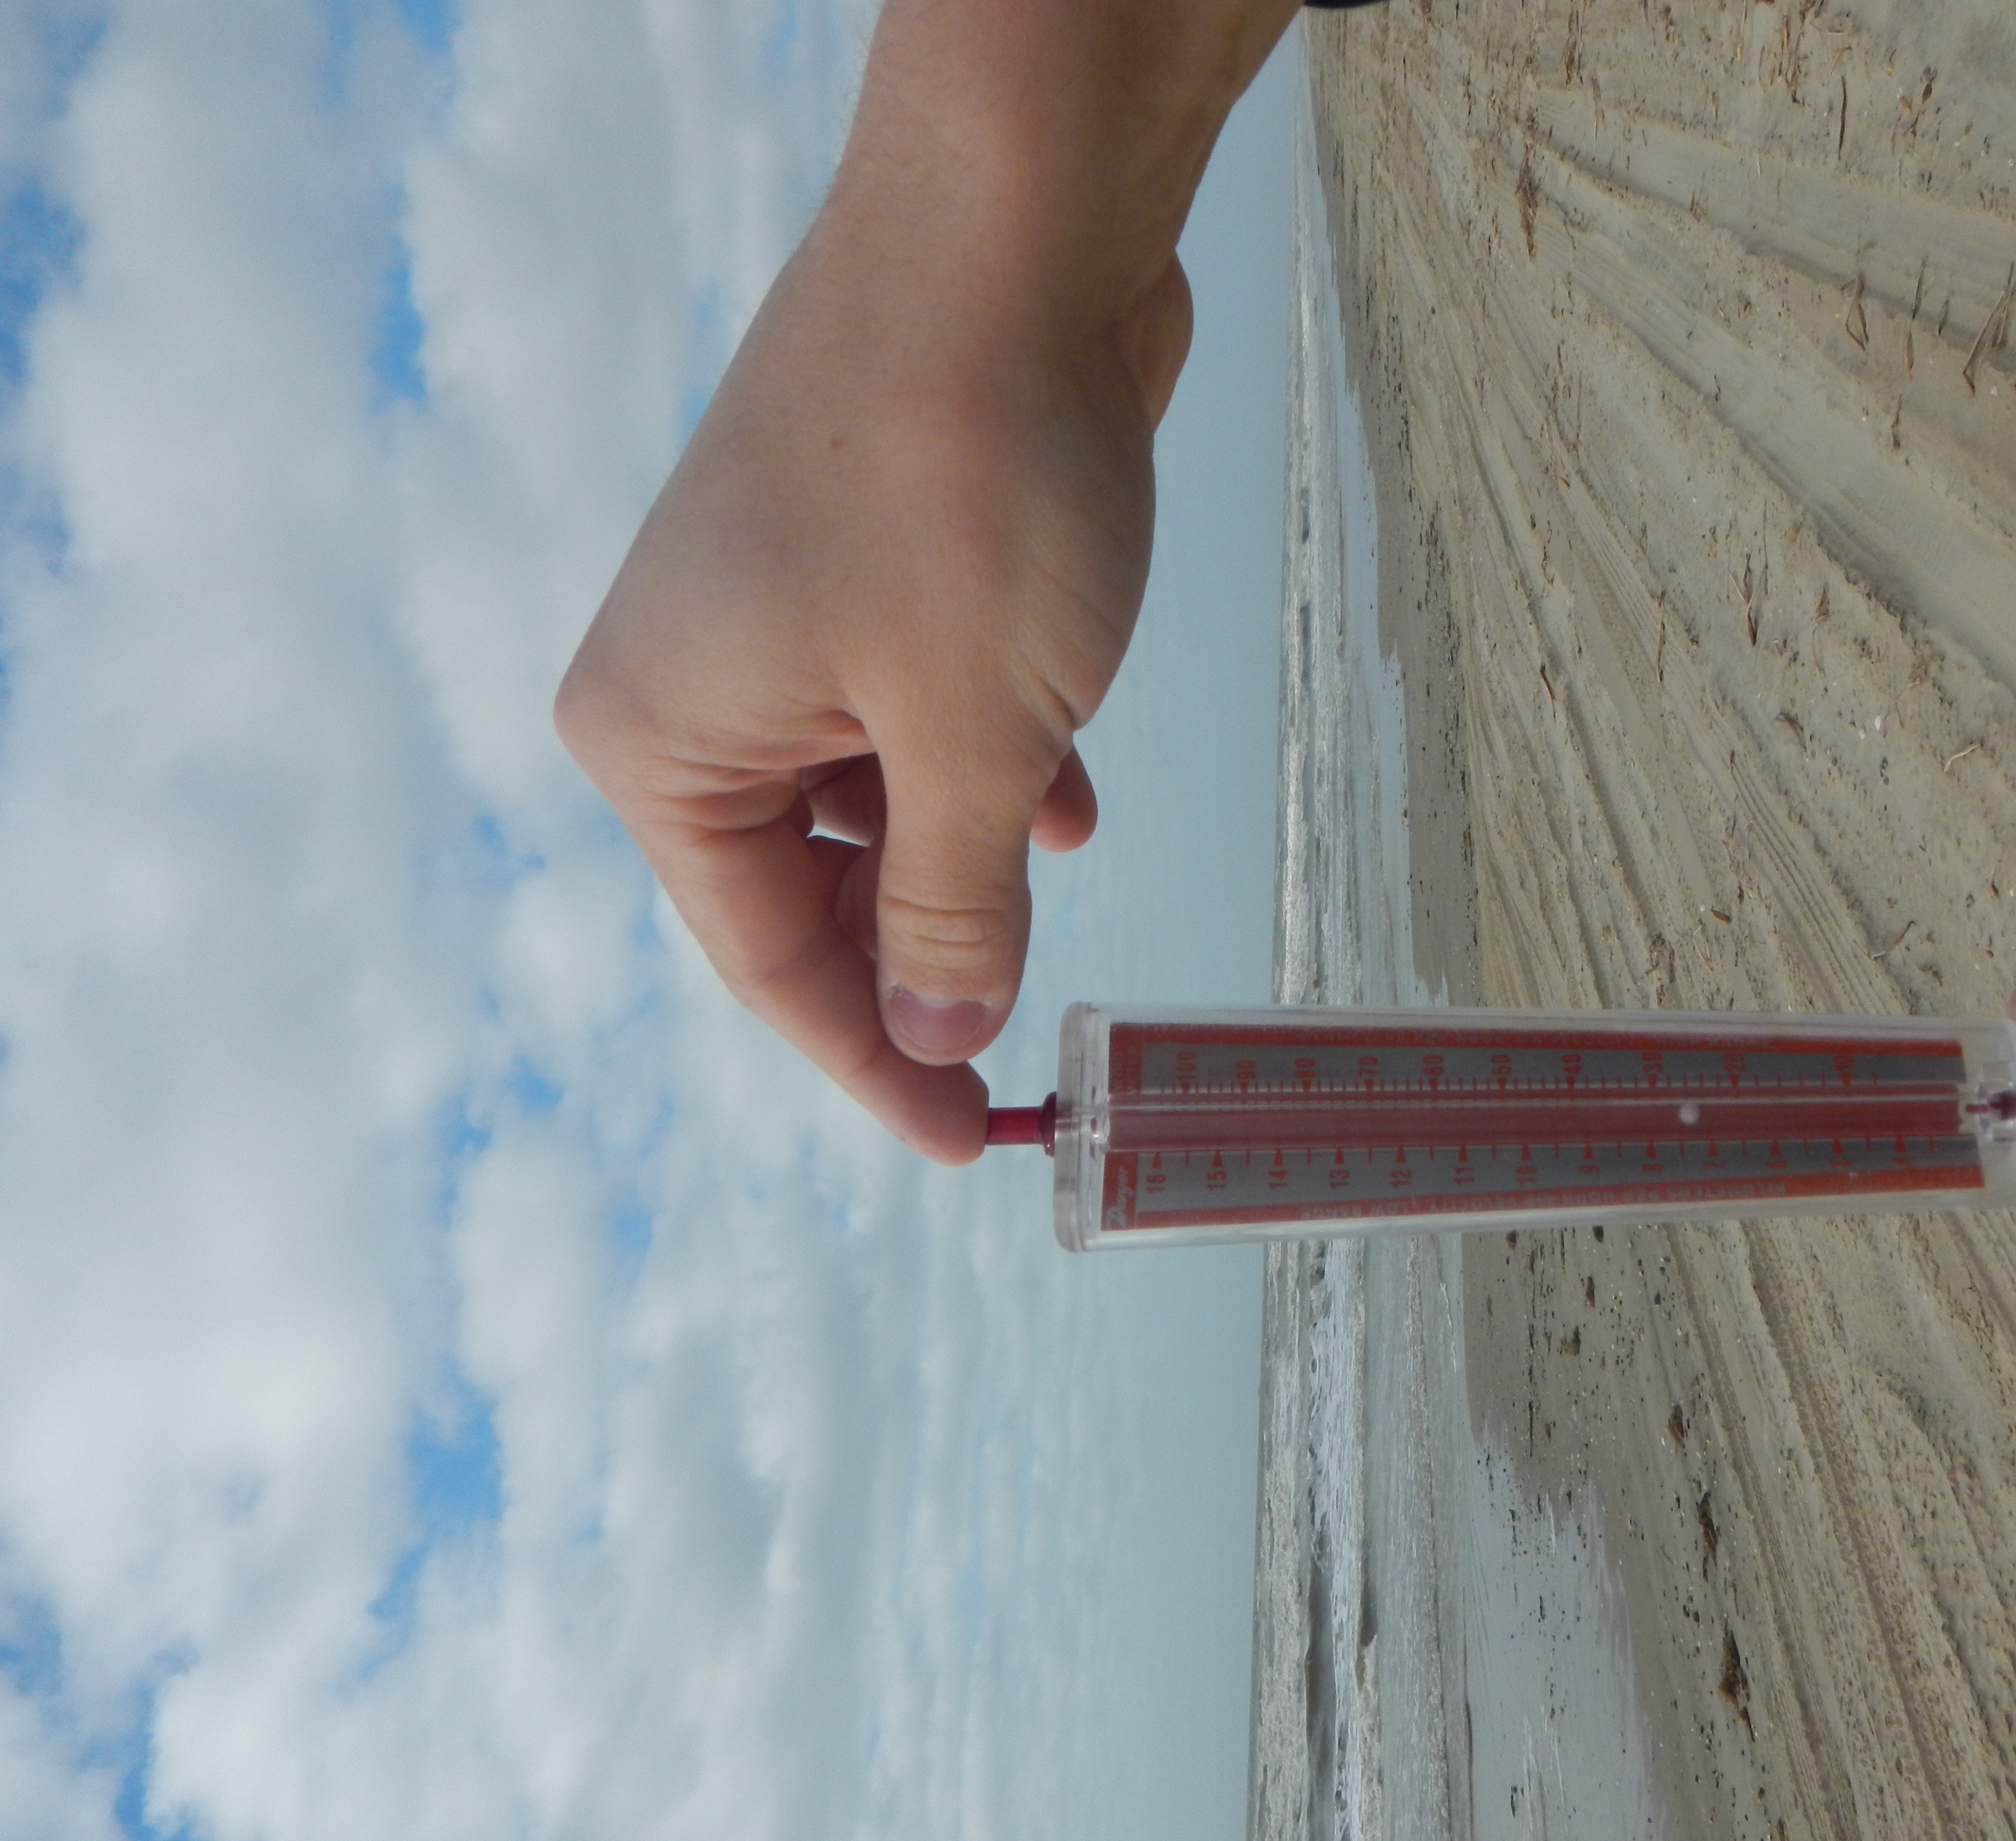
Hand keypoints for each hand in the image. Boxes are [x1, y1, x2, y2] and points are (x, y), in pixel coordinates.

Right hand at [557, 0, 1293, 1161]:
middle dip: (922, 949)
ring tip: (1052, 852)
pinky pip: (904, 717)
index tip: (969, 1140)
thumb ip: (952, 900)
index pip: (767, 961)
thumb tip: (937, 1022)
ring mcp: (768, 618)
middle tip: (1029, 1037)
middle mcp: (689, 683)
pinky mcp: (850, 569)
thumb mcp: (977, 736)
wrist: (1010, 234)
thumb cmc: (966, 475)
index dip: (876, 1063)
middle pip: (804, 889)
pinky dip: (981, 762)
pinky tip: (1062, 784)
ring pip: (868, 801)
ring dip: (966, 848)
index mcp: (661, 740)